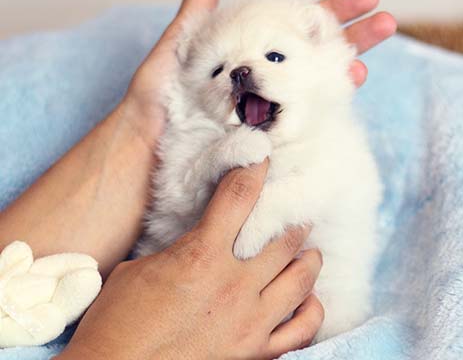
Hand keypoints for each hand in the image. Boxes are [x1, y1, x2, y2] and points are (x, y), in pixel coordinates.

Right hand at [57, 161, 323, 359]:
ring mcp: (250, 322)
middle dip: (291, 216)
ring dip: (307, 257)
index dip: (254, 169)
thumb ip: (180, 248)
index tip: (263, 156)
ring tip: (306, 247)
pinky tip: (306, 298)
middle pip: (284, 236)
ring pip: (302, 277)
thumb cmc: (117, 321)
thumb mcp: (140, 269)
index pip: (239, 196)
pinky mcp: (256, 353)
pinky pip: (303, 328)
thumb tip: (200, 236)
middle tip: (293, 208)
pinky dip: (311, 308)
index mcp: (202, 257)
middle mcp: (234, 286)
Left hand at [123, 0, 395, 146]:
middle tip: (388, 23)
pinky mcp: (268, 136)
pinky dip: (325, 106)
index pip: (301, 24)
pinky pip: (303, 120)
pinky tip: (347, 94)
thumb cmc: (158, 96)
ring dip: (347, 72)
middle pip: (318, 54)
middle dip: (355, 38)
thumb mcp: (181, 46)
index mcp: (252, 52)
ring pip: (317, 86)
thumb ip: (200, 9)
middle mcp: (267, 79)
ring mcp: (270, 108)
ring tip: (369, 63)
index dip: (334, 10)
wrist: (147, 145)